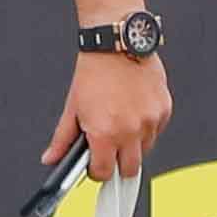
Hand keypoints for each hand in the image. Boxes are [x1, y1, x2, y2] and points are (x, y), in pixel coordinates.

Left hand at [42, 47, 168, 182]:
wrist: (116, 43)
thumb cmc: (94, 71)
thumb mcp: (72, 107)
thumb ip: (62, 139)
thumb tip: (51, 158)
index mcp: (105, 133)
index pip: (104, 173)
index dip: (96, 171)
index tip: (94, 164)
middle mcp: (130, 131)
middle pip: (129, 170)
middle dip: (117, 163)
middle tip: (109, 148)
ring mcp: (150, 121)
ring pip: (145, 150)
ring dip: (133, 144)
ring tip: (120, 120)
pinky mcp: (164, 110)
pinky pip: (157, 131)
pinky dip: (147, 127)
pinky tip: (134, 109)